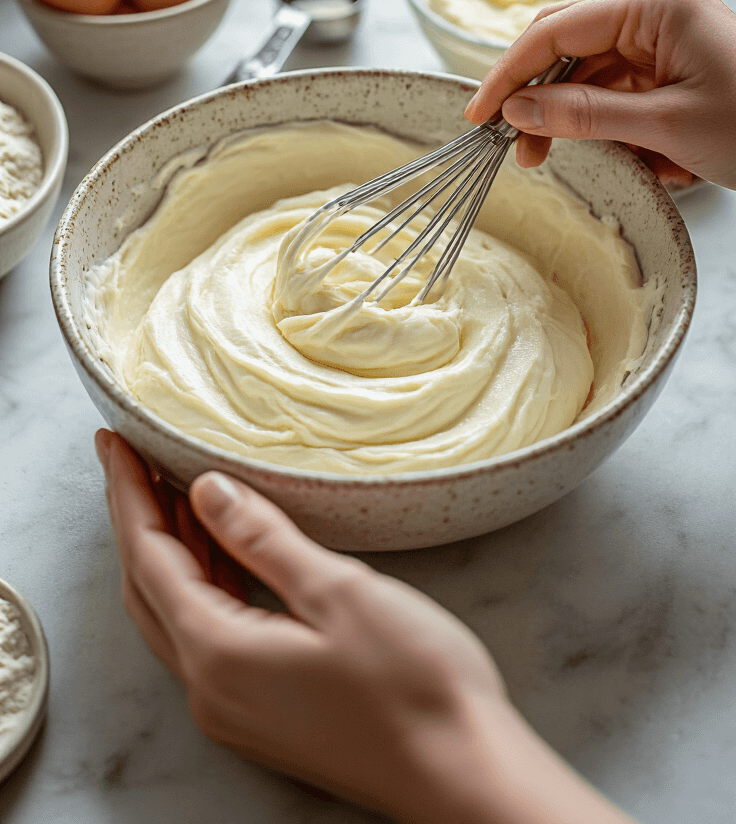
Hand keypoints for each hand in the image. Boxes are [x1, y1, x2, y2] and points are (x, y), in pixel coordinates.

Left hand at [96, 431, 637, 823]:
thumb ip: (264, 539)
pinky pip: (208, 638)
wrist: (461, 773)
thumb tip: (207, 492)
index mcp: (218, 653)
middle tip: (133, 458)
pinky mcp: (264, 716)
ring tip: (176, 490)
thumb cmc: (413, 684)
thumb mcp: (338, 590)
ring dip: (171, 552)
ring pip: (177, 615)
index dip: (130, 494)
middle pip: (150, 588)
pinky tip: (226, 555)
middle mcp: (210, 689)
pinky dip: (203, 586)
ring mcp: (235, 710)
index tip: (116, 442)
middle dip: (137, 519)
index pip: (150, 557)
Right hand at [465, 0, 735, 189]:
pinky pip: (623, 94)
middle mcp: (656, 11)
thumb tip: (519, 110)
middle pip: (569, 48)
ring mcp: (666, 38)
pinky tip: (639, 163)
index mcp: (655, 5)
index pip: (557, 30)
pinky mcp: (675, 66)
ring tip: (577, 165)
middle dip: (543, 101)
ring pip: (593, 77)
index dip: (509, 72)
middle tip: (519, 150)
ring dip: (582, 123)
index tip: (480, 115)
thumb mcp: (666, 127)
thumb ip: (584, 115)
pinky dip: (618, 131)